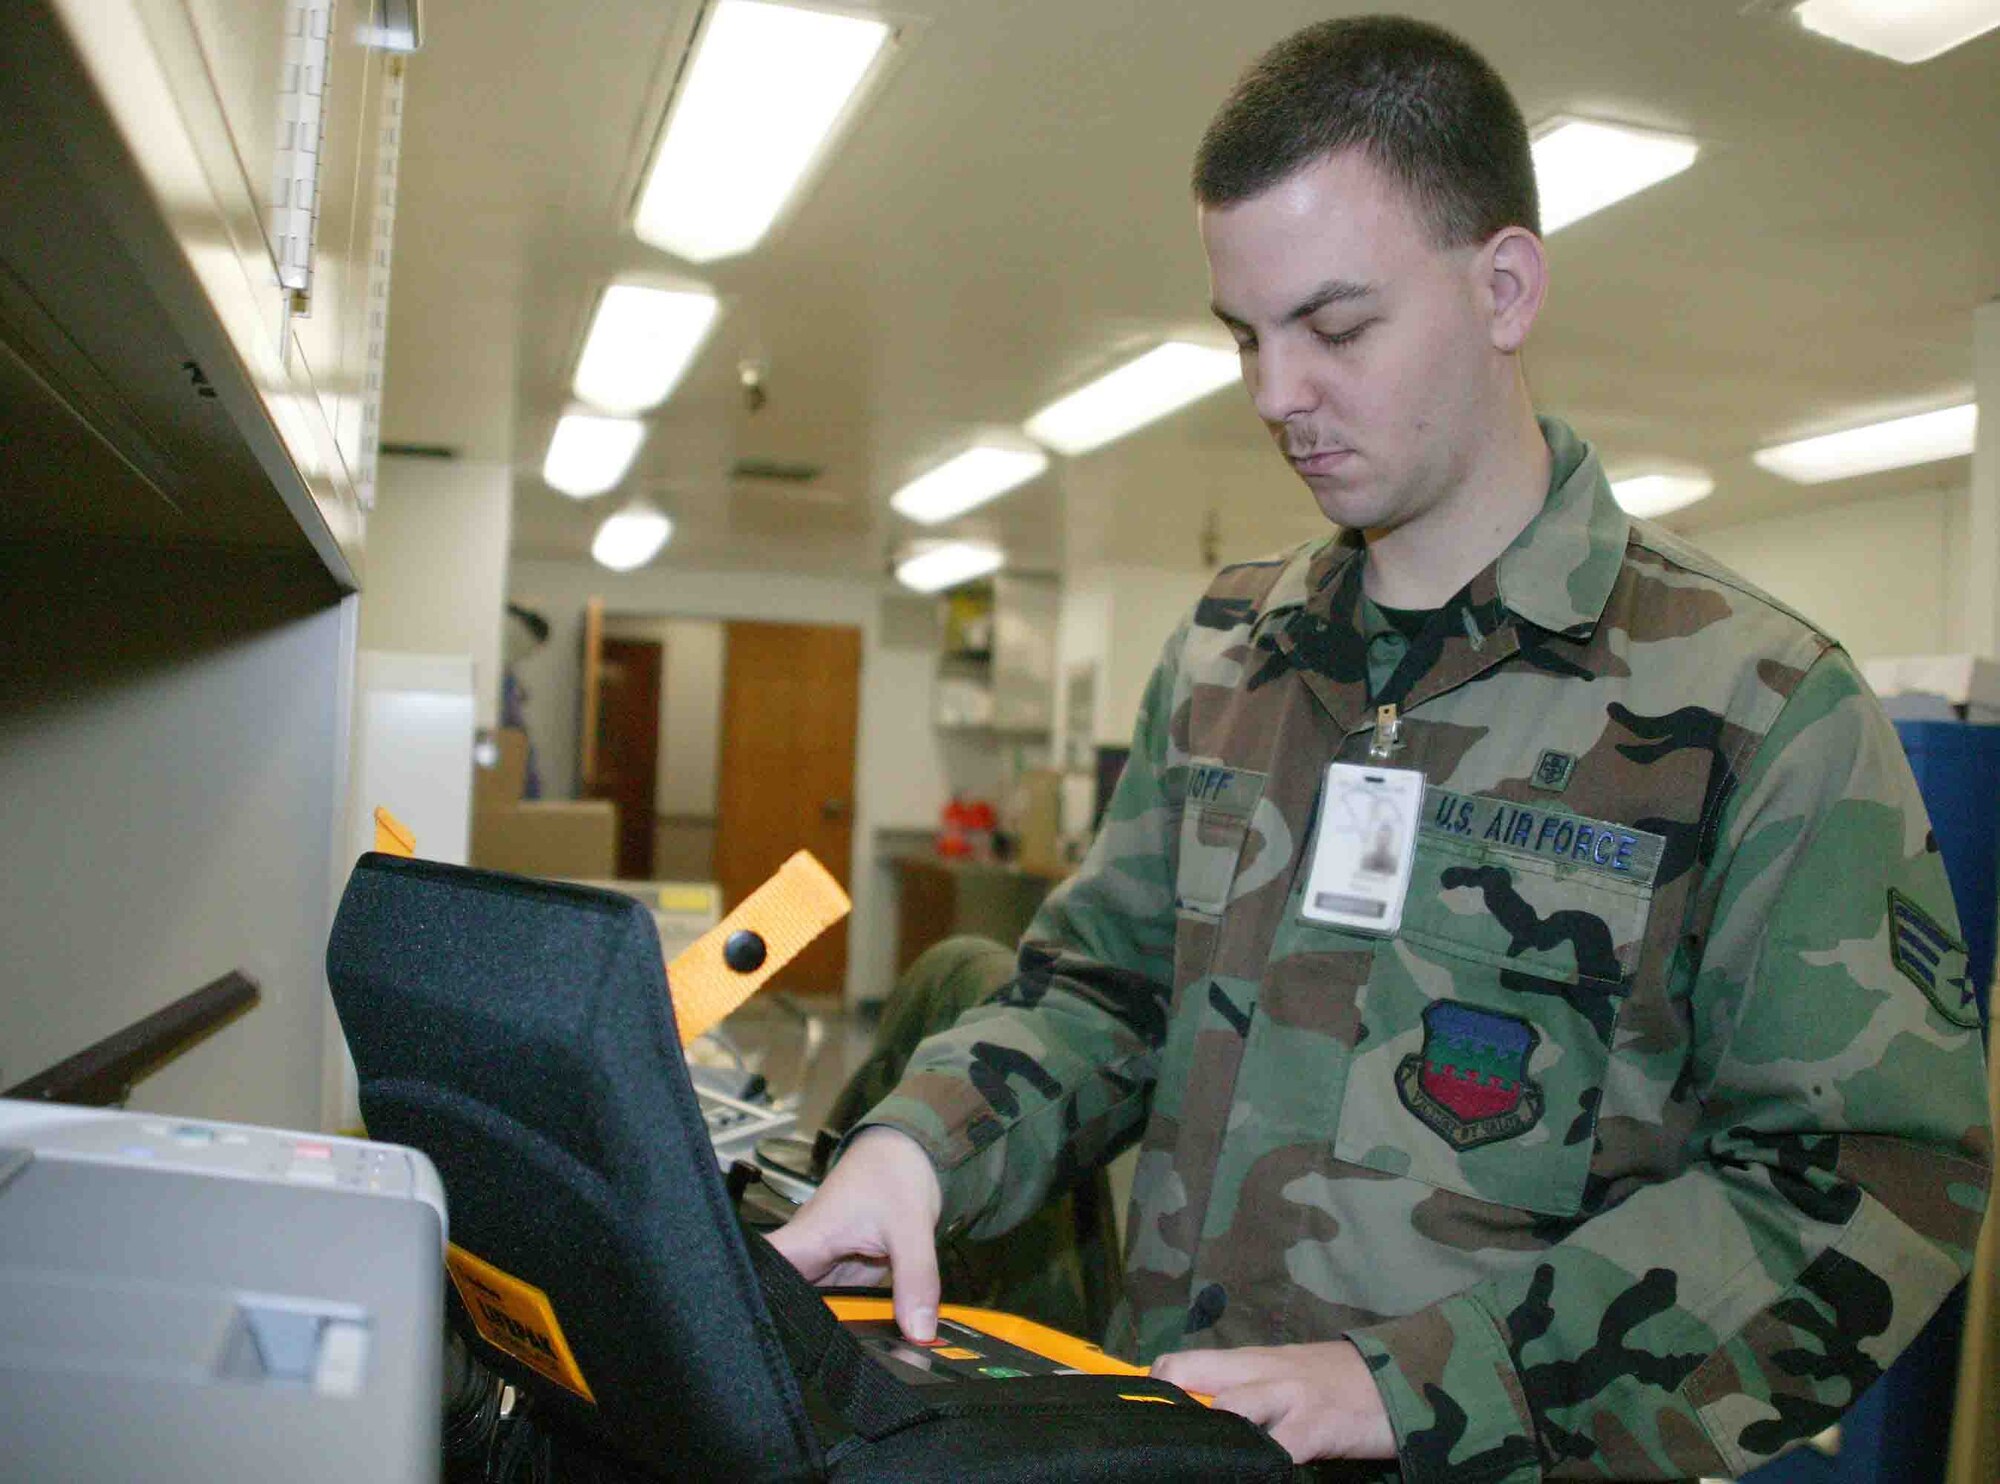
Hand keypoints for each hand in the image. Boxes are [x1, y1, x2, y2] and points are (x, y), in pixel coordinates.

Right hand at [766, 1126, 944, 1341]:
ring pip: (812, 1311)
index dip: (752, 1309)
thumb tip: (919, 1331)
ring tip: (848, 1360)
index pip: (758, 1275)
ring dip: (827, 1335)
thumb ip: (916, 1278)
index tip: (762, 1342)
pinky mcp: (842, 1275)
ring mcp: (823, 1268)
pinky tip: (862, 1344)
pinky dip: (850, 1324)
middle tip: (822, 1365)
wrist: (911, 1154)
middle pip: (783, 1305)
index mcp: (805, 1239)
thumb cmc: (894, 1171)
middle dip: (798, 1340)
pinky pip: (839, 1308)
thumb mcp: (910, 1226)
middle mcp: (806, 1256)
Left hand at [1151, 1339, 1395, 1464]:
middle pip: (1186, 1374)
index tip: (1130, 1419)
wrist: (1401, 1379)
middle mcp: (1258, 1370)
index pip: (1179, 1364)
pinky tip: (1253, 1476)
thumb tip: (1197, 1416)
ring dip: (1209, 1439)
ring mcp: (1286, 1396)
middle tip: (1155, 1447)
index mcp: (1246, 1360)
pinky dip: (1258, 1469)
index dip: (1151, 1392)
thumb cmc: (1334, 1384)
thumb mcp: (1283, 1377)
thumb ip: (1242, 1391)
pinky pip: (1275, 1454)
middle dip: (1164, 1409)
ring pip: (1227, 1411)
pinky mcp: (1315, 1427)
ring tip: (1191, 1464)